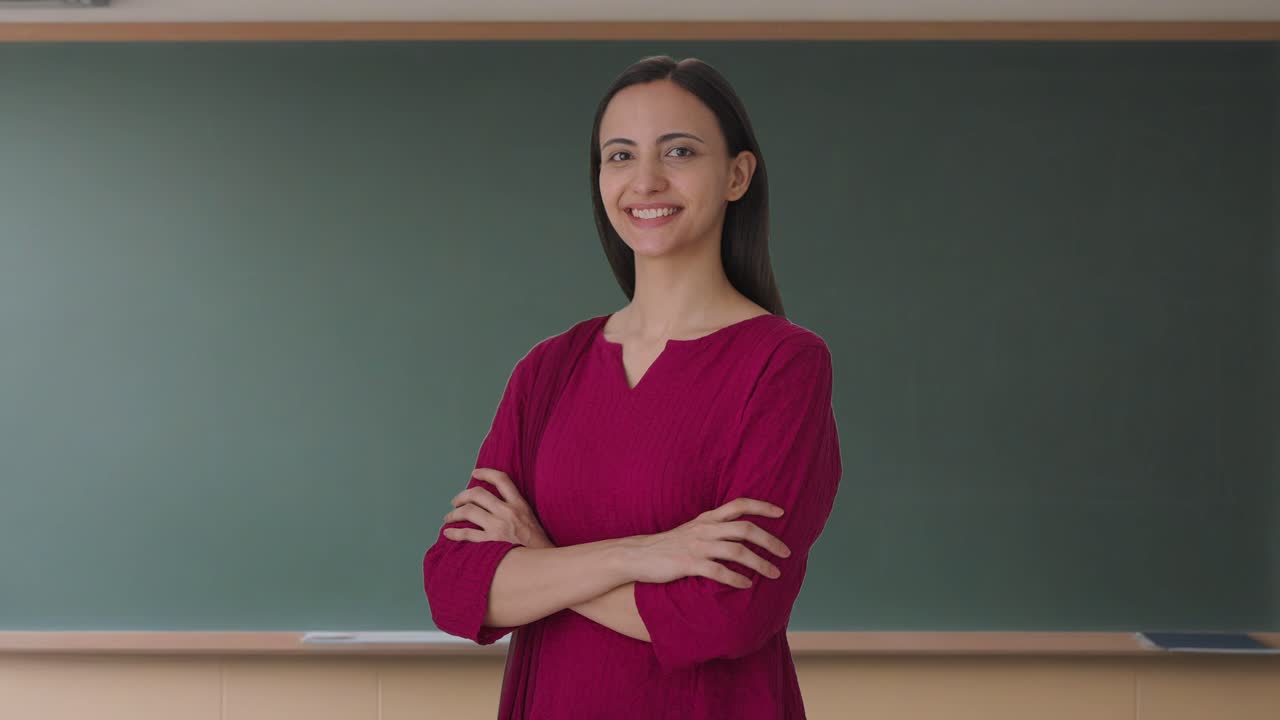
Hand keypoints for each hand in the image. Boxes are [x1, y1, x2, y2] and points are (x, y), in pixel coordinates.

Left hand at [441, 468, 554, 549]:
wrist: (541, 565)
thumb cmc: (537, 546)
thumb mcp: (531, 520)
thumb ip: (517, 510)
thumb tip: (496, 505)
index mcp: (519, 505)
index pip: (502, 479)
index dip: (486, 472)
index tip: (475, 473)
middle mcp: (508, 512)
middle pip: (478, 494)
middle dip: (462, 496)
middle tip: (455, 502)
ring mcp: (498, 527)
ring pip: (468, 511)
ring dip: (454, 513)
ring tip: (449, 517)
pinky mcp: (490, 543)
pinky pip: (466, 534)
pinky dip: (454, 532)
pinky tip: (448, 533)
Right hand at [626, 498, 791, 588]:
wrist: (637, 555)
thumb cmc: (668, 545)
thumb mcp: (692, 530)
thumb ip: (714, 529)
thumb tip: (739, 535)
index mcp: (707, 518)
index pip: (739, 505)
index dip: (762, 507)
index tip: (781, 513)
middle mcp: (705, 529)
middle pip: (746, 529)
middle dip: (770, 540)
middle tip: (787, 553)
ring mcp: (697, 546)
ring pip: (737, 551)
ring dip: (760, 563)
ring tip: (774, 573)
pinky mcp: (688, 564)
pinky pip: (718, 571)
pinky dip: (736, 579)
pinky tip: (747, 586)